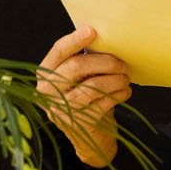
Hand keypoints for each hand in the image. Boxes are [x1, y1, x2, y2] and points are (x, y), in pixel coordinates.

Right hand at [36, 26, 131, 167]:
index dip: (74, 40)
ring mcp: (62, 110)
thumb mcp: (77, 80)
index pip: (58, 52)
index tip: (92, 30)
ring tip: (125, 78)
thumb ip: (82, 61)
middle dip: (105, 61)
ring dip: (116, 79)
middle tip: (122, 64)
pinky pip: (105, 102)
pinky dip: (120, 93)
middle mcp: (47, 92)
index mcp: (45, 75)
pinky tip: (125, 91)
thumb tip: (103, 37)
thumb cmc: (85, 99)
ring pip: (94, 85)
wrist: (89, 138)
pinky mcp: (79, 123)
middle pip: (77, 66)